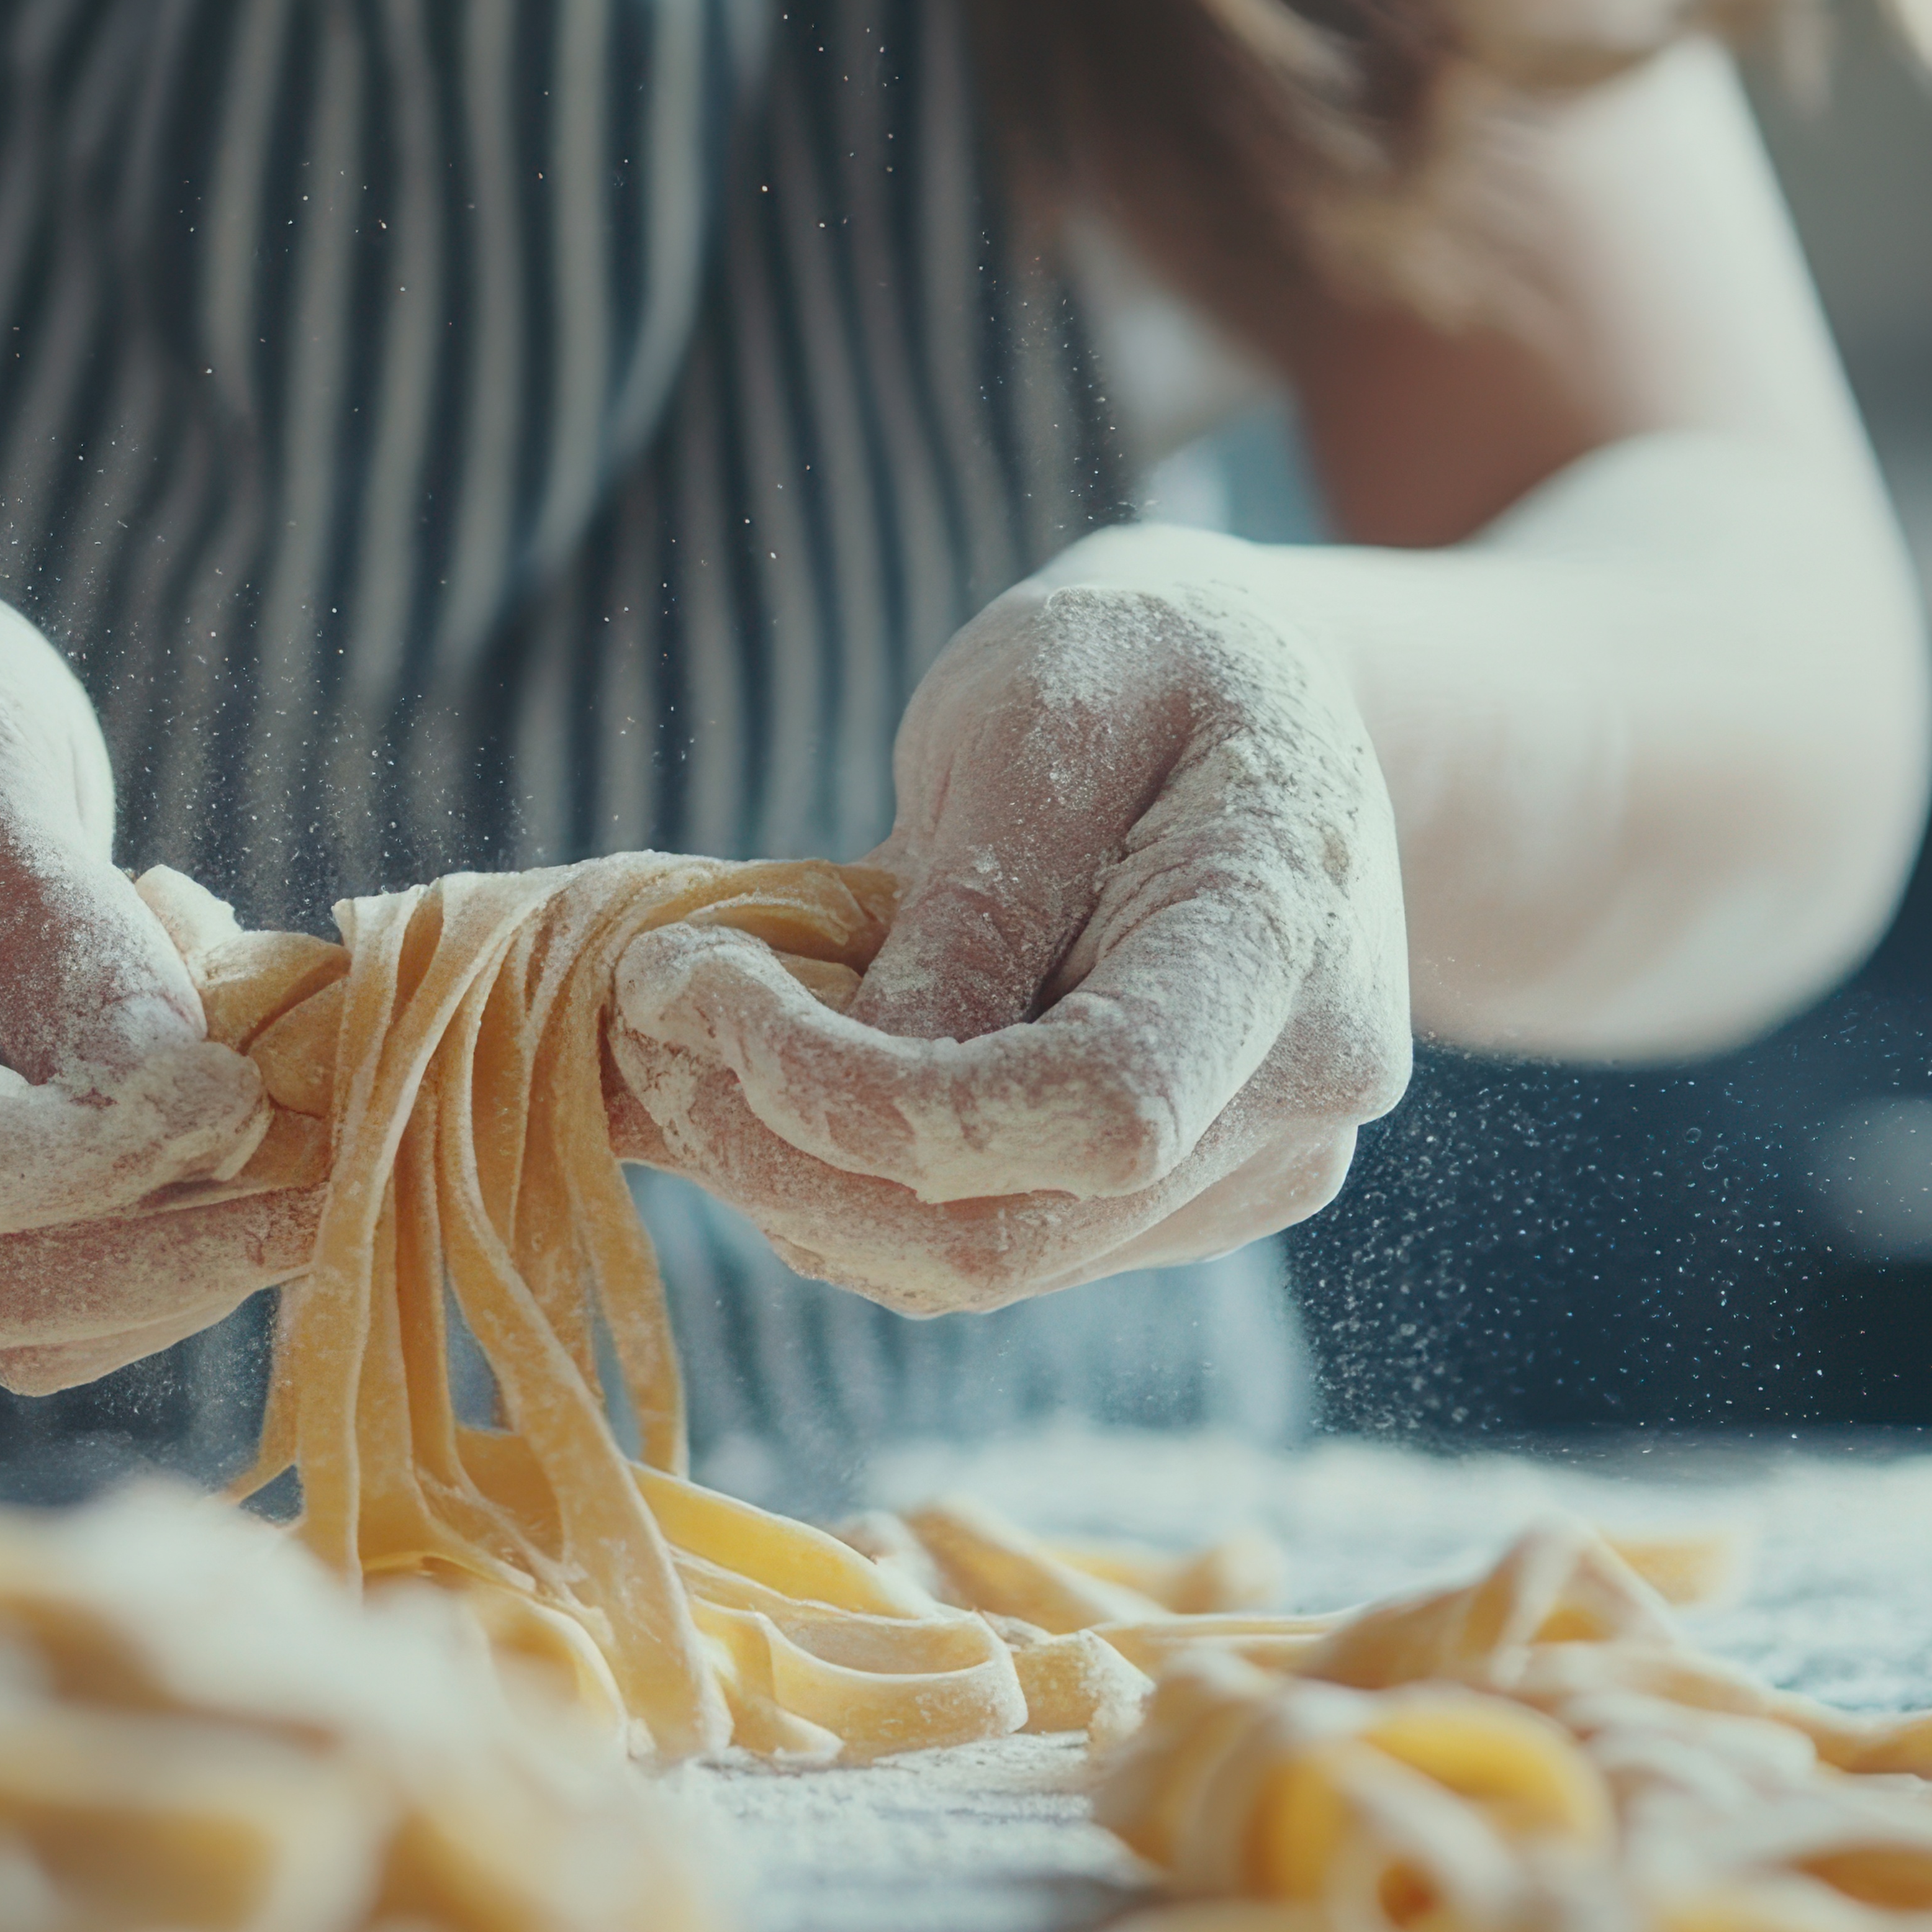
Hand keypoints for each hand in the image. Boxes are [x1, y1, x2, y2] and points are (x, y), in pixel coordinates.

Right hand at [0, 516, 314, 1391]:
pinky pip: (2, 1293)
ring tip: (256, 1100)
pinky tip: (177, 1117)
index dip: (86, 1157)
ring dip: (167, 1251)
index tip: (245, 1089)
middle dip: (167, 1244)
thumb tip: (189, 1100)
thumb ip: (46, 917)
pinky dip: (128, 1239)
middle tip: (334, 1159)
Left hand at [607, 527, 1411, 1314]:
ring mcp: (1240, 1178)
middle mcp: (1292, 1102)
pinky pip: (977, 1247)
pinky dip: (837, 1184)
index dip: (875, 1098)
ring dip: (783, 1177)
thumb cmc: (1142, 665)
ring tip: (676, 1036)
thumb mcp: (1037, 713)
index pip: (1100, 1108)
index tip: (703, 992)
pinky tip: (755, 1078)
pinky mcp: (1167, 1211)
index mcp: (1286, 940)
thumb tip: (855, 1068)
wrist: (1262, 709)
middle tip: (639, 1016)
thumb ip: (969, 900)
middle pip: (1008, 1232)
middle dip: (779, 1151)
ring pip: (970, 1266)